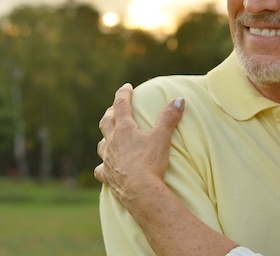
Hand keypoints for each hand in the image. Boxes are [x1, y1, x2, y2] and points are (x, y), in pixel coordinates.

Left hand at [94, 83, 184, 203]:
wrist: (140, 192)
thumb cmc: (151, 162)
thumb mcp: (162, 137)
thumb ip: (169, 117)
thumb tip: (179, 100)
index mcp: (124, 129)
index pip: (121, 105)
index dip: (123, 94)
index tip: (127, 87)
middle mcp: (112, 142)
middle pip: (106, 122)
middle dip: (110, 112)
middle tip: (114, 108)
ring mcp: (107, 159)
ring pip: (101, 144)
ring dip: (105, 137)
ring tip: (109, 136)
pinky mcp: (107, 176)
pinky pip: (100, 170)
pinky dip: (102, 166)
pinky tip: (104, 167)